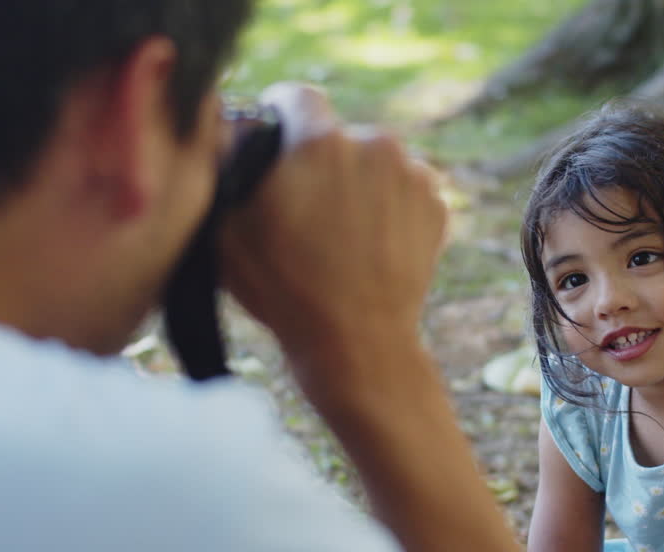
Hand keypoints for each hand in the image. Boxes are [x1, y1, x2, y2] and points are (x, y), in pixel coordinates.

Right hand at [218, 83, 445, 380]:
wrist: (357, 344)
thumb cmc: (283, 289)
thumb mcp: (226, 228)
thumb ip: (225, 165)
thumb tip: (228, 130)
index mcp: (319, 141)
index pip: (295, 96)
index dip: (278, 113)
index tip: (273, 135)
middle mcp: (373, 144)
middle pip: (337, 135)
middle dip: (319, 161)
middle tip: (303, 209)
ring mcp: (412, 176)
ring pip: (375, 163)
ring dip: (358, 184)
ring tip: (339, 237)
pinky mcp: (437, 206)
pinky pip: (405, 191)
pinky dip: (389, 210)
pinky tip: (369, 248)